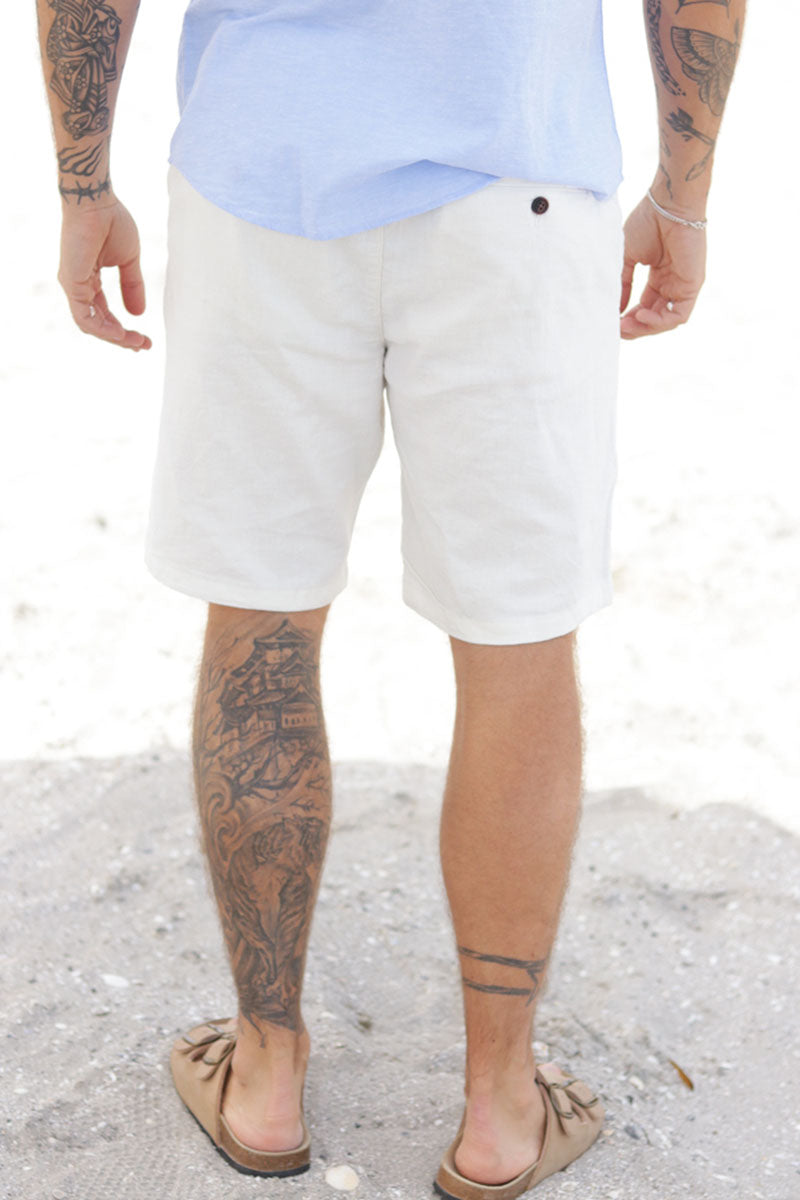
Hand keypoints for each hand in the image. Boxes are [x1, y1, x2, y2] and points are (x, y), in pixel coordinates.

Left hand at [58, 198, 151, 350]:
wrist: (96, 201)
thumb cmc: (111, 222)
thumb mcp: (129, 261)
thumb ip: (132, 286)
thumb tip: (138, 314)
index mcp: (89, 281)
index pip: (103, 315)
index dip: (123, 330)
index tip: (144, 339)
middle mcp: (78, 286)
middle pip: (97, 324)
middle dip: (121, 338)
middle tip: (143, 346)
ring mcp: (73, 285)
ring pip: (90, 325)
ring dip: (114, 338)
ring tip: (136, 342)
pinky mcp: (71, 283)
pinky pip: (85, 317)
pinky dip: (103, 329)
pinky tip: (120, 334)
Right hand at [619, 193, 706, 339]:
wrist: (667, 205)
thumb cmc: (647, 223)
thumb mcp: (628, 258)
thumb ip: (623, 284)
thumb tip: (616, 309)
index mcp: (659, 276)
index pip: (645, 306)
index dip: (629, 318)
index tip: (612, 322)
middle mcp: (672, 283)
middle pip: (654, 317)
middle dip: (635, 327)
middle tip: (617, 329)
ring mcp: (683, 286)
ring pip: (665, 321)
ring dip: (645, 328)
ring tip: (626, 325)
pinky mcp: (692, 286)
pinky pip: (678, 316)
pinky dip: (659, 322)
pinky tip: (641, 316)